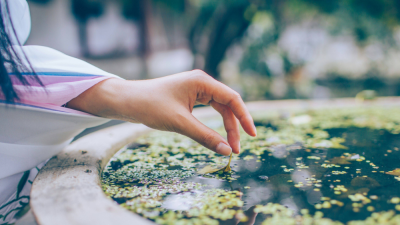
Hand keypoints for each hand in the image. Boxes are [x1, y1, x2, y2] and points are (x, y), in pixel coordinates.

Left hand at [67, 70, 256, 154]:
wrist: (127, 101)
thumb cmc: (151, 106)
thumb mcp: (180, 123)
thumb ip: (205, 137)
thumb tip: (226, 151)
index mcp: (202, 81)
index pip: (232, 98)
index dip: (245, 117)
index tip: (252, 135)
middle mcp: (201, 83)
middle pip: (227, 105)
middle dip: (234, 127)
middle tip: (235, 149)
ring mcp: (195, 89)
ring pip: (219, 109)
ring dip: (225, 127)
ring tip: (228, 146)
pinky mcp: (189, 97)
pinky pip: (208, 110)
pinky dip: (214, 124)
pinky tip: (217, 136)